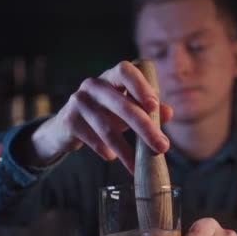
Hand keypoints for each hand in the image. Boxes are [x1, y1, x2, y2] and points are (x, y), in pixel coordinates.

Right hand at [30, 61, 172, 172]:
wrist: (67, 127)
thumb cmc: (104, 114)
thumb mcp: (127, 110)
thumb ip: (148, 110)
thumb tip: (169, 113)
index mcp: (111, 77)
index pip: (125, 71)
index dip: (140, 86)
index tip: (154, 106)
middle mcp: (93, 85)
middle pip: (122, 105)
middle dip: (145, 128)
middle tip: (162, 147)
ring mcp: (78, 101)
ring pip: (107, 128)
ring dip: (126, 150)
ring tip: (137, 165)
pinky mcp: (69, 120)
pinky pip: (92, 139)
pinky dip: (105, 150)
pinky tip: (111, 157)